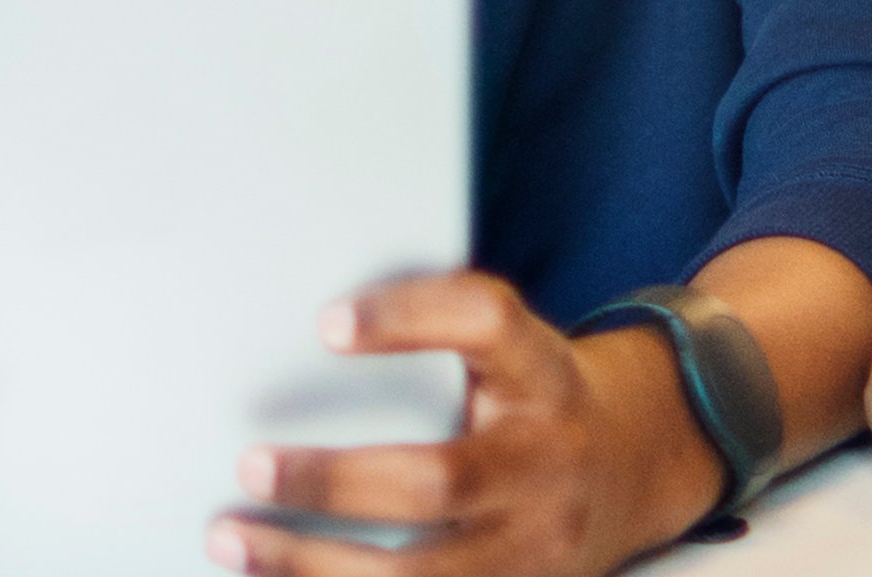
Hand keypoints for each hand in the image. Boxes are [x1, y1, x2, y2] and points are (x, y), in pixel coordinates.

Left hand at [207, 272, 723, 576]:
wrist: (637, 463)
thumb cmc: (531, 390)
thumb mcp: (509, 341)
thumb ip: (436, 320)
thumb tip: (310, 323)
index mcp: (540, 374)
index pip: (486, 325)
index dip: (408, 320)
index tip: (326, 324)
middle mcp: (544, 463)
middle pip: (439, 480)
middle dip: (334, 481)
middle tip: (251, 466)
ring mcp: (538, 546)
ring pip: (424, 574)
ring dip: (314, 563)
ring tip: (234, 540)